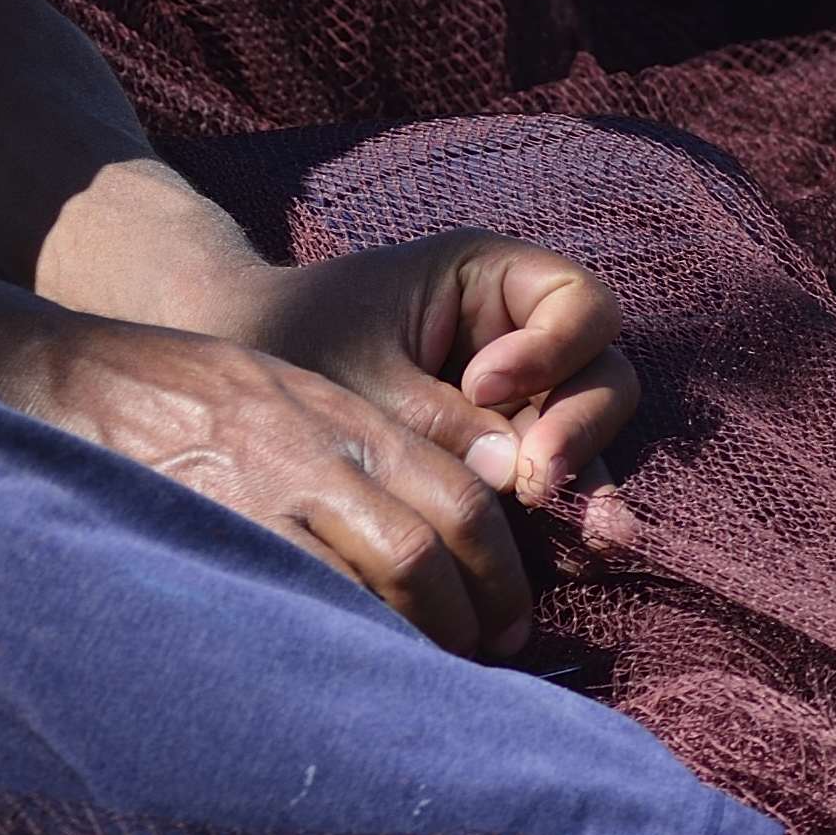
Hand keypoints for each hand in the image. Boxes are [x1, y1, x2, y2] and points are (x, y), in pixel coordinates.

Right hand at [0, 298, 555, 657]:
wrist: (66, 376)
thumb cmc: (181, 390)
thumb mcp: (283, 390)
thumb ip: (355, 448)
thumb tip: (439, 540)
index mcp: (340, 414)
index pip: (459, 496)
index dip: (500, 573)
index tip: (508, 623)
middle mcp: (312, 453)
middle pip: (430, 552)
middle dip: (471, 623)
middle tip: (479, 665)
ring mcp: (258, 498)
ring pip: (378, 586)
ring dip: (414, 645)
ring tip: (419, 685)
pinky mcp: (208, 536)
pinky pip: (296, 608)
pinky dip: (335, 650)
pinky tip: (341, 681)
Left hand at [248, 236, 635, 520]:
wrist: (234, 392)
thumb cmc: (295, 348)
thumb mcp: (366, 383)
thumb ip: (444, 426)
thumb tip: (527, 481)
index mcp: (487, 279)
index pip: (576, 303)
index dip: (554, 349)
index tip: (483, 390)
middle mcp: (517, 336)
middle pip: (600, 372)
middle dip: (578, 427)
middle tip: (535, 482)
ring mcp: (518, 399)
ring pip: (585, 433)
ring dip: (582, 479)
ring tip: (582, 539)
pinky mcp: (502, 455)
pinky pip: (552, 478)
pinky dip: (560, 512)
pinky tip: (571, 554)